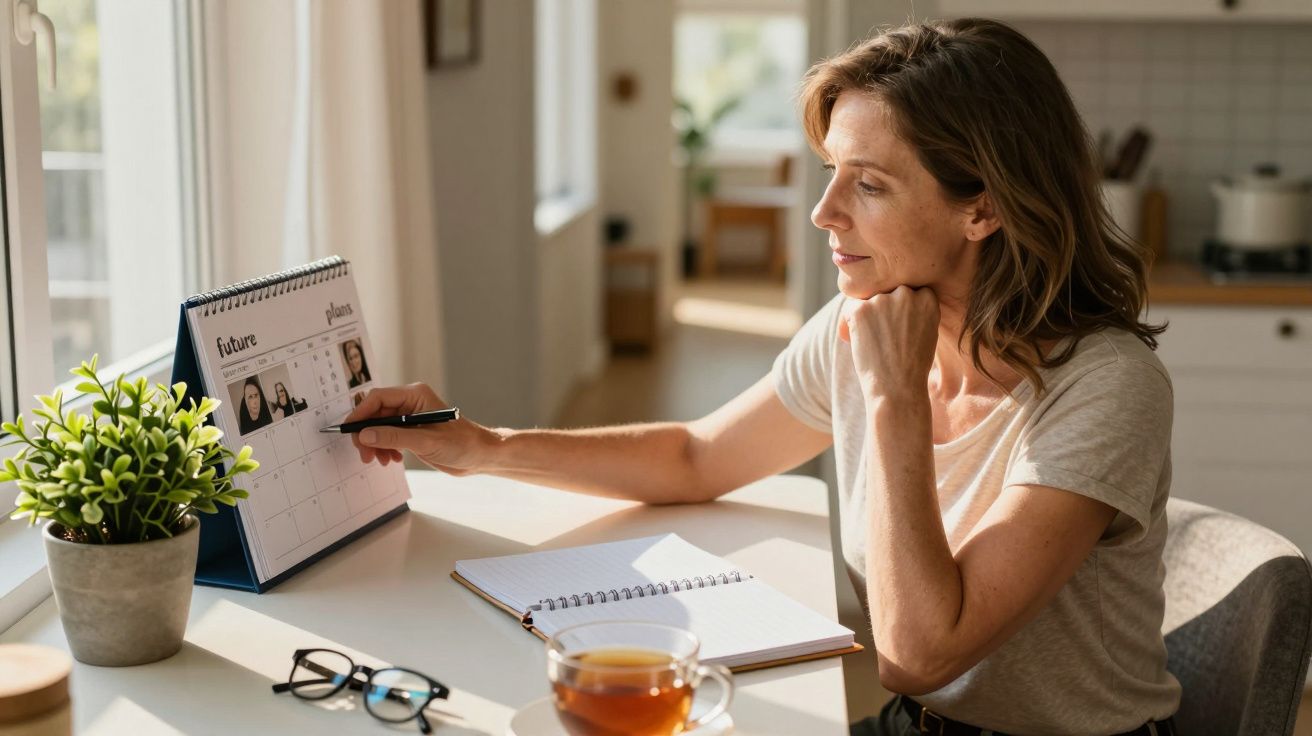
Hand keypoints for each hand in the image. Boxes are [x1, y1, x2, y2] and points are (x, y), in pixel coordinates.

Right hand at [343, 383, 496, 475]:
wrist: (479, 456)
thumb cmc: (462, 443)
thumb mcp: (425, 441)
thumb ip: (393, 437)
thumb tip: (365, 434)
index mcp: (415, 395)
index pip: (378, 398)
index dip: (360, 413)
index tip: (349, 431)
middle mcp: (410, 403)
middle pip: (375, 414)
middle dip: (367, 434)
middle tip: (364, 454)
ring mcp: (410, 418)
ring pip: (379, 427)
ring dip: (375, 444)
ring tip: (379, 460)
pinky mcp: (411, 432)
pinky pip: (387, 437)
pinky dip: (384, 448)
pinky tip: (391, 459)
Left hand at [839, 285, 939, 400]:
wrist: (898, 388)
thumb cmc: (911, 365)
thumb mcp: (924, 330)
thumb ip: (914, 308)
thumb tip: (889, 294)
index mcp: (927, 297)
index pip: (905, 289)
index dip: (897, 308)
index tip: (896, 327)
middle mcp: (906, 293)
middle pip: (884, 291)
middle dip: (880, 310)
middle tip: (882, 337)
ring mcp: (883, 300)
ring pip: (865, 300)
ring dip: (864, 318)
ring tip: (872, 343)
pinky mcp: (861, 310)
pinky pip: (848, 309)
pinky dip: (847, 325)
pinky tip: (856, 341)